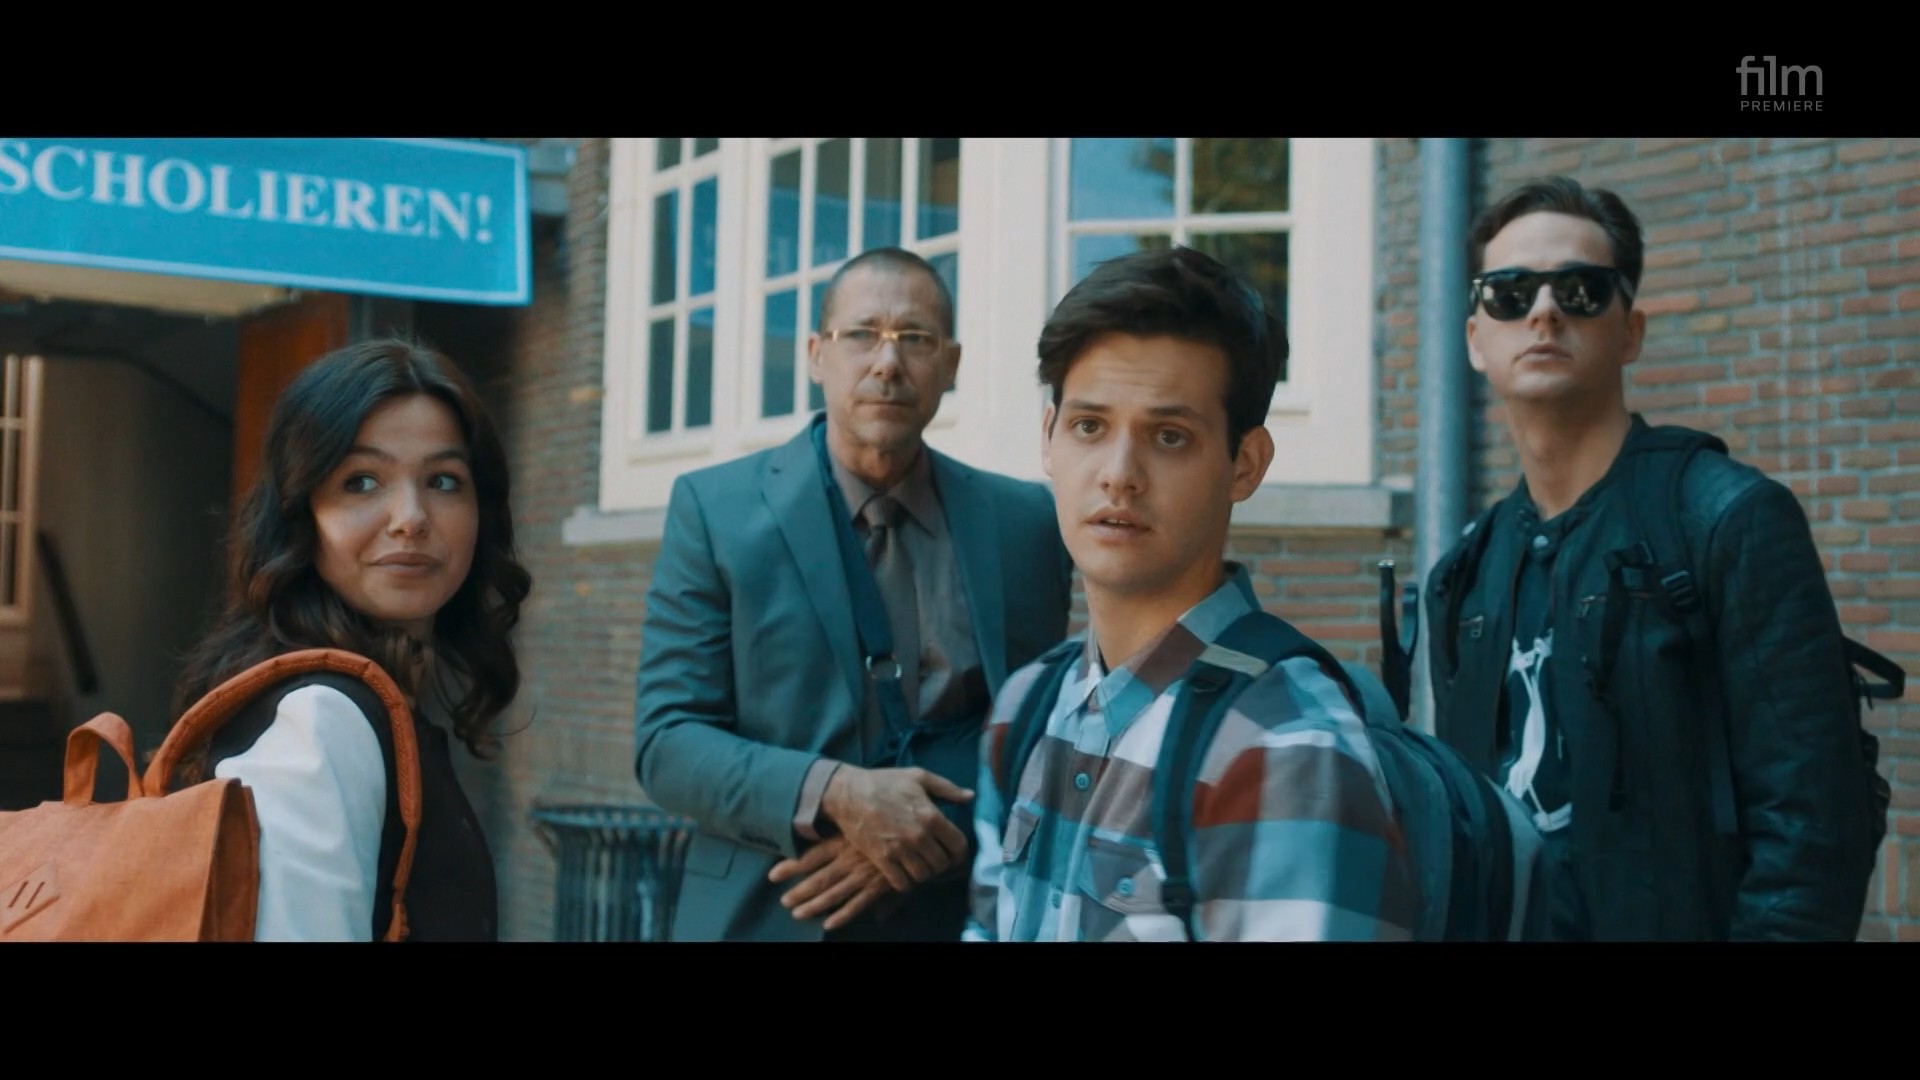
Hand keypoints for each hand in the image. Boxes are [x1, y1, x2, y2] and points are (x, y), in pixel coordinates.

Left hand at [768, 837, 899, 929]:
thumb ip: (842, 835)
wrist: (917, 834)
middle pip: (819, 879)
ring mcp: (863, 874)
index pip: (811, 856)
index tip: (773, 875)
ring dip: (814, 906)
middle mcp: (849, 859)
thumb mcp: (862, 825)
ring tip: (797, 914)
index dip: (791, 866)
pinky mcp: (877, 887)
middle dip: (799, 891)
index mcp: (843, 842)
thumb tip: (818, 835)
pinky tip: (829, 924)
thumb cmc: (887, 826)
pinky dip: (843, 915)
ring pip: (834, 894)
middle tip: (783, 901)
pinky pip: (857, 905)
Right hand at [818, 765, 971, 890]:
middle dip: (942, 864)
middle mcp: (918, 836)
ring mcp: (900, 850)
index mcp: (931, 816)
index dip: (960, 853)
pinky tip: (904, 872)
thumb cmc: (884, 782)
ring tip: (920, 865)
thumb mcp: (919, 777)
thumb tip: (970, 797)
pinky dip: (906, 882)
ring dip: (924, 873)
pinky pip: (902, 883)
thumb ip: (947, 788)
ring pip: (923, 875)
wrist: (848, 793)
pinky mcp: (882, 859)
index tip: (954, 854)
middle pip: (942, 864)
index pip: (958, 846)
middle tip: (936, 860)